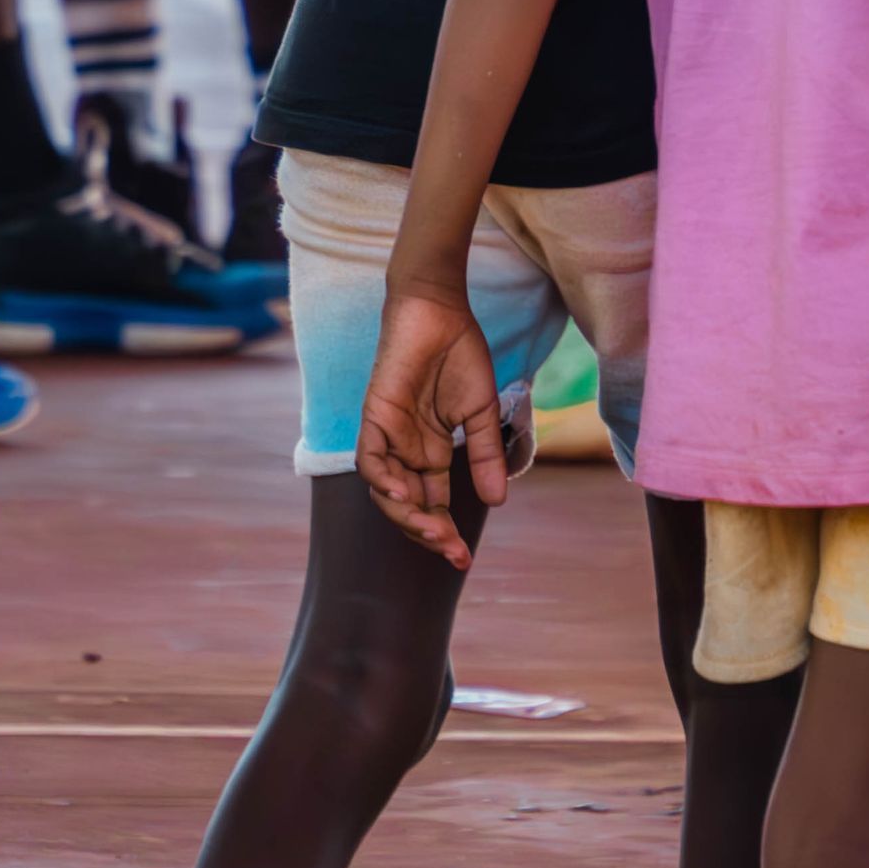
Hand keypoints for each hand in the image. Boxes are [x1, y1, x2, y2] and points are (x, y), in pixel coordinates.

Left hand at [355, 285, 508, 568]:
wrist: (440, 309)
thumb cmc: (460, 353)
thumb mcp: (481, 411)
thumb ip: (486, 454)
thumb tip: (497, 502)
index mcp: (432, 451)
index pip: (435, 502)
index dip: (446, 532)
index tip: (464, 558)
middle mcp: (407, 450)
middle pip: (410, 505)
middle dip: (428, 533)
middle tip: (451, 551)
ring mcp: (388, 435)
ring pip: (387, 492)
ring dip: (408, 516)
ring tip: (433, 531)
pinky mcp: (375, 416)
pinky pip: (371, 459)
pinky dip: (384, 480)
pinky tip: (405, 494)